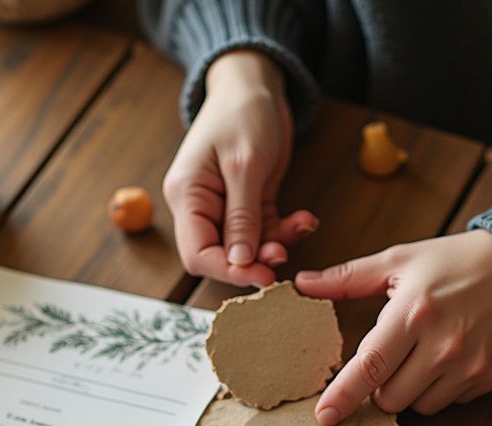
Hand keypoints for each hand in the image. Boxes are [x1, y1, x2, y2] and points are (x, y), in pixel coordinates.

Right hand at [163, 50, 317, 286]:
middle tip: (282, 259)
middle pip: (221, 256)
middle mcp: (201, 207)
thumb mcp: (245, 163)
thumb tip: (239, 260)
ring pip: (247, 247)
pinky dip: (285, 231)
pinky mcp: (249, 204)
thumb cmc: (242, 112)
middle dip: (253, 261)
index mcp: (187, 196)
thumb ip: (242, 216)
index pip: (197, 253)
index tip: (260, 275)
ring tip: (300, 228)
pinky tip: (304, 219)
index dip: (228, 270)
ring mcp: (225, 207)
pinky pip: (265, 231)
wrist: (255, 83)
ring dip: (275, 246)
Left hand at [295, 230, 491, 419]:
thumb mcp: (400, 260)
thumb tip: (302, 283)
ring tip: (424, 353)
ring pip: (418, 407)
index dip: (344, 394)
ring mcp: (469, 365)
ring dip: (410, 389)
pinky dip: (441, 389)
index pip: (371, 365)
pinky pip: (448, 403)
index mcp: (414, 312)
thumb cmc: (454, 263)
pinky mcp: (490, 378)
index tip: (324, 416)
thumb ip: (348, 277)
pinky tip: (451, 358)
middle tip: (395, 354)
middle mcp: (443, 344)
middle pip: (389, 397)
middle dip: (381, 385)